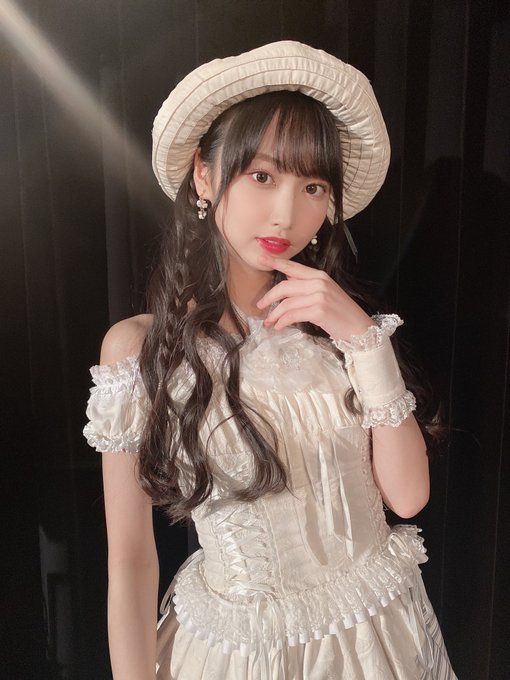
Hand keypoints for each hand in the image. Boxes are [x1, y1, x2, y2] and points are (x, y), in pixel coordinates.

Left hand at [256, 254, 372, 340]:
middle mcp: (318, 283)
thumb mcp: (325, 294)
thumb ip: (307, 286)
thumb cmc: (341, 313)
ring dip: (274, 314)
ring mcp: (319, 296)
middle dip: (269, 297)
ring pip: (286, 303)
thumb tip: (287, 281)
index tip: (261, 259)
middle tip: (260, 306)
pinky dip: (282, 322)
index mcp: (319, 276)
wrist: (359, 328)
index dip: (275, 263)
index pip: (293, 267)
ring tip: (269, 322)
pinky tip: (279, 327)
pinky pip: (292, 315)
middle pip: (284, 286)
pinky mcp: (318, 310)